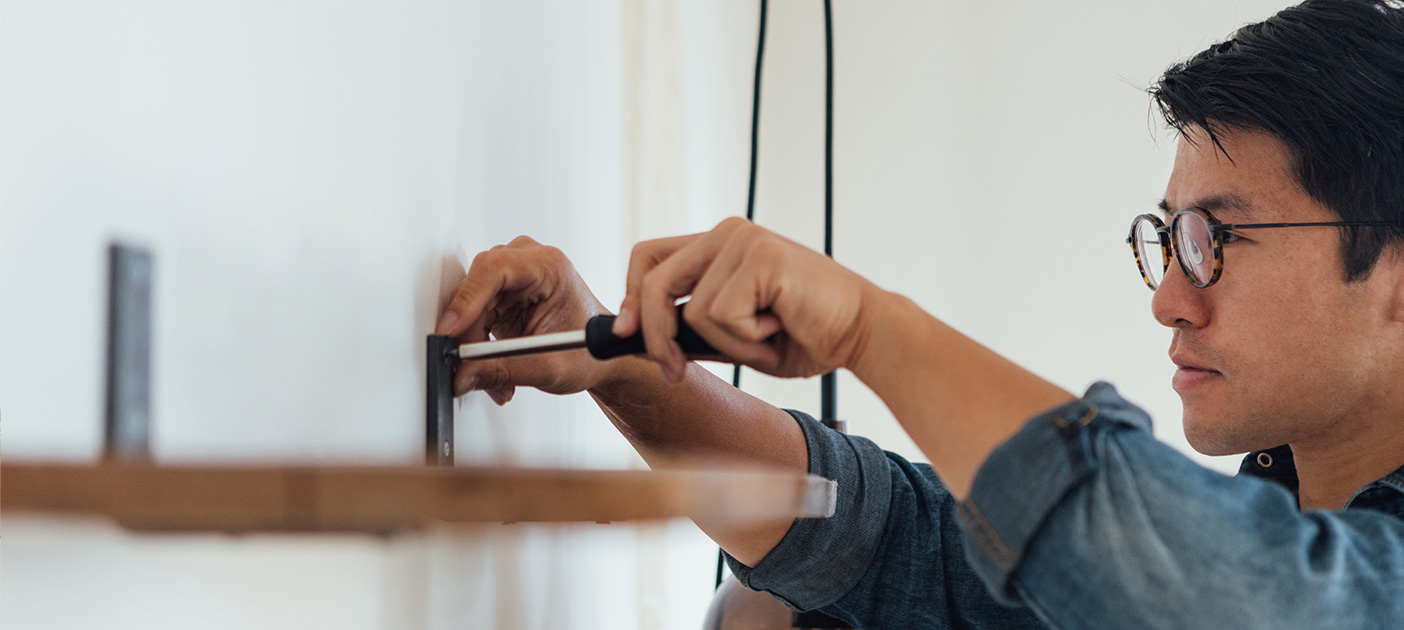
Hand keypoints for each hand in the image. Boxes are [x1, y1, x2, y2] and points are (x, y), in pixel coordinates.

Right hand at [436, 236, 613, 403]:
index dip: (467, 300)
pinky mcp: (501, 294)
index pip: (494, 269)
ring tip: (495, 377)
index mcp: (549, 268)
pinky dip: (476, 345)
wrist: (599, 356)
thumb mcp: (550, 368)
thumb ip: (504, 371)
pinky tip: (492, 366)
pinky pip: (472, 316)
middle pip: (475, 288)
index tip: (451, 331)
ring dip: (473, 345)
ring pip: (468, 305)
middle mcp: (528, 263)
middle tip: (469, 368)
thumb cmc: (590, 350)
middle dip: (468, 333)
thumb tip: (464, 375)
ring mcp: (512, 276)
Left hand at [612, 217, 879, 381]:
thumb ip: (691, 332)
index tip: (626, 335)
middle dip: (656, 333)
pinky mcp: (760, 257)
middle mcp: (727, 234)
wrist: (862, 334)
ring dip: (727, 343)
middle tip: (674, 371)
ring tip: (767, 339)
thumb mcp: (735, 338)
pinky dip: (746, 340)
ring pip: (691, 309)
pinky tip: (779, 329)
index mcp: (719, 245)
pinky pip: (720, 315)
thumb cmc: (806, 336)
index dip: (630, 297)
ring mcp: (743, 240)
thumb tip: (636, 340)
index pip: (649, 257)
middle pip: (654, 279)